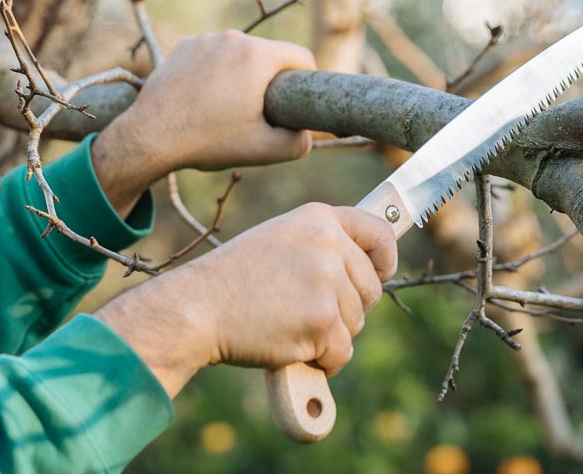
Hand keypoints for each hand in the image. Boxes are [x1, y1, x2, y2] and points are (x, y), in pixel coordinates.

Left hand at [92, 31, 316, 214]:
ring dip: (243, 74)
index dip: (307, 79)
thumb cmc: (209, 141)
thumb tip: (306, 137)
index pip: (301, 56)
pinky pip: (214, 54)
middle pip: (270, 54)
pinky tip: (207, 97)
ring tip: (230, 107)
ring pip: (240, 53)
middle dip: (271, 79)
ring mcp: (206, 40)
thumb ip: (299, 144)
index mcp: (258, 57)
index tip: (297, 101)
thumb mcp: (264, 150)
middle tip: (260, 112)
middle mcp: (233, 39)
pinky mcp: (185, 46)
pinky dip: (216, 71)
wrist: (151, 136)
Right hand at [94, 203, 397, 397]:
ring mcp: (327, 283)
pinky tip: (292, 349)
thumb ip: (320, 246)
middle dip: (347, 309)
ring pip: (356, 324)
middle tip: (305, 311)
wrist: (196, 308)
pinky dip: (323, 362)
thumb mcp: (280, 241)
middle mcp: (329, 244)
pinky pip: (342, 352)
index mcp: (319, 219)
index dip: (386, 258)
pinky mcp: (322, 321)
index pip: (378, 232)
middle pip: (371, 290)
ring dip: (329, 336)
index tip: (382, 272)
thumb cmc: (233, 280)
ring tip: (288, 325)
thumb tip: (368, 268)